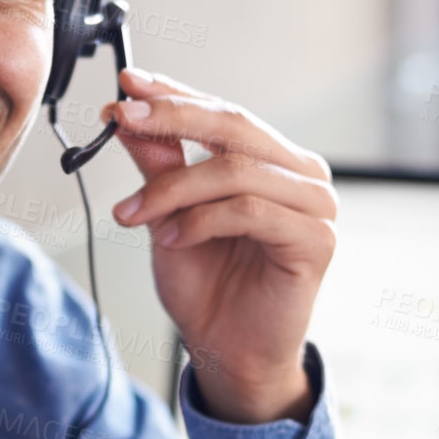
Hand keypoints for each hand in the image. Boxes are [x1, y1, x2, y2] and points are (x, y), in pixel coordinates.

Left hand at [103, 67, 336, 423]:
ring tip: (133, 214)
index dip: (174, 94)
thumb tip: (126, 111)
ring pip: (235, 171)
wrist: (227, 352)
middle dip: (170, 119)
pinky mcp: (317, 240)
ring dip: (172, 188)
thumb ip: (157, 163)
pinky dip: (201, 221)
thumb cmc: (207, 286)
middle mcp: (302, 174)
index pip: (222, 112)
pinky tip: (171, 238)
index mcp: (273, 160)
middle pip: (233, 126)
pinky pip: (250, 211)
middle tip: (121, 119)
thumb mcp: (167, 214)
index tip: (125, 86)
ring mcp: (316, 205)